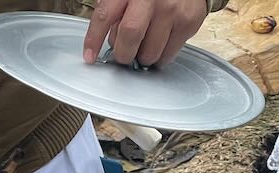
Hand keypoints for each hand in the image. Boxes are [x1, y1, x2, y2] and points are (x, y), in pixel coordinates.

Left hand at [82, 0, 207, 68]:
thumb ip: (116, 10)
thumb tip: (112, 42)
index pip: (104, 16)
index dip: (94, 40)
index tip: (89, 56)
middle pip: (130, 37)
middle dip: (123, 54)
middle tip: (125, 54)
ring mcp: (172, 10)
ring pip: (151, 53)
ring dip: (143, 56)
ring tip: (145, 44)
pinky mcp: (189, 22)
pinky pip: (169, 54)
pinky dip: (162, 55)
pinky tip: (161, 41)